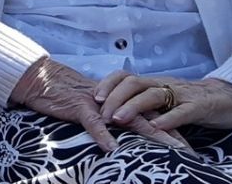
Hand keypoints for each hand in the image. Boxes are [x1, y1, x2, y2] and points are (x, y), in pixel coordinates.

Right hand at [11, 58, 189, 151]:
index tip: (188, 147)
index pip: (151, 114)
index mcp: (120, 101)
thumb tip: (121, 138)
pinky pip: (93, 123)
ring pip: (130, 119)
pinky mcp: (79, 107)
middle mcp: (115, 101)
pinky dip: (103, 135)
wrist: (41, 79)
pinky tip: (113, 148)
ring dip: (152, 134)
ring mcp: (99, 104)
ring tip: (170, 149)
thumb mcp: (93, 109)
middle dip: (171, 135)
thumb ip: (109, 119)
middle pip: (150, 117)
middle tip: (189, 151)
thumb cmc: (66, 96)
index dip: (170, 129)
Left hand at [96, 73, 231, 130]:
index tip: (93, 98)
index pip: (126, 76)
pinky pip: (182, 111)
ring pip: (154, 95)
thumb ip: (144, 105)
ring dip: (133, 107)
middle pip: (134, 83)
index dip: (108, 84)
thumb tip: (114, 114)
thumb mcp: (165, 102)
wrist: (231, 98)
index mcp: (154, 83)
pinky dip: (168, 119)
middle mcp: (165, 85)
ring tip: (119, 119)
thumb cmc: (191, 102)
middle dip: (115, 97)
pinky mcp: (200, 106)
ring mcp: (182, 94)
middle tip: (102, 115)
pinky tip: (156, 127)